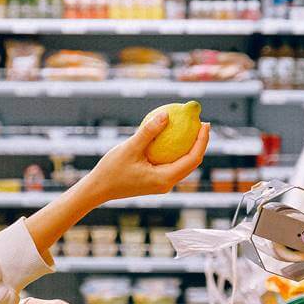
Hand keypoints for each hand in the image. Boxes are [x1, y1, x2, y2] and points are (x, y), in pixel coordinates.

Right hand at [80, 113, 209, 204]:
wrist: (98, 189)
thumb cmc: (112, 170)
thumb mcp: (130, 148)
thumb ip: (149, 132)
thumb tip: (167, 114)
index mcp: (165, 178)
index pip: (192, 159)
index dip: (202, 141)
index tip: (204, 123)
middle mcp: (167, 183)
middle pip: (191, 163)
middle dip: (199, 143)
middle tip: (201, 122)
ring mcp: (161, 183)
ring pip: (182, 164)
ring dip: (189, 147)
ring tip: (191, 128)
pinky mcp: (155, 181)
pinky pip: (171, 164)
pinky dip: (175, 150)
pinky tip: (171, 136)